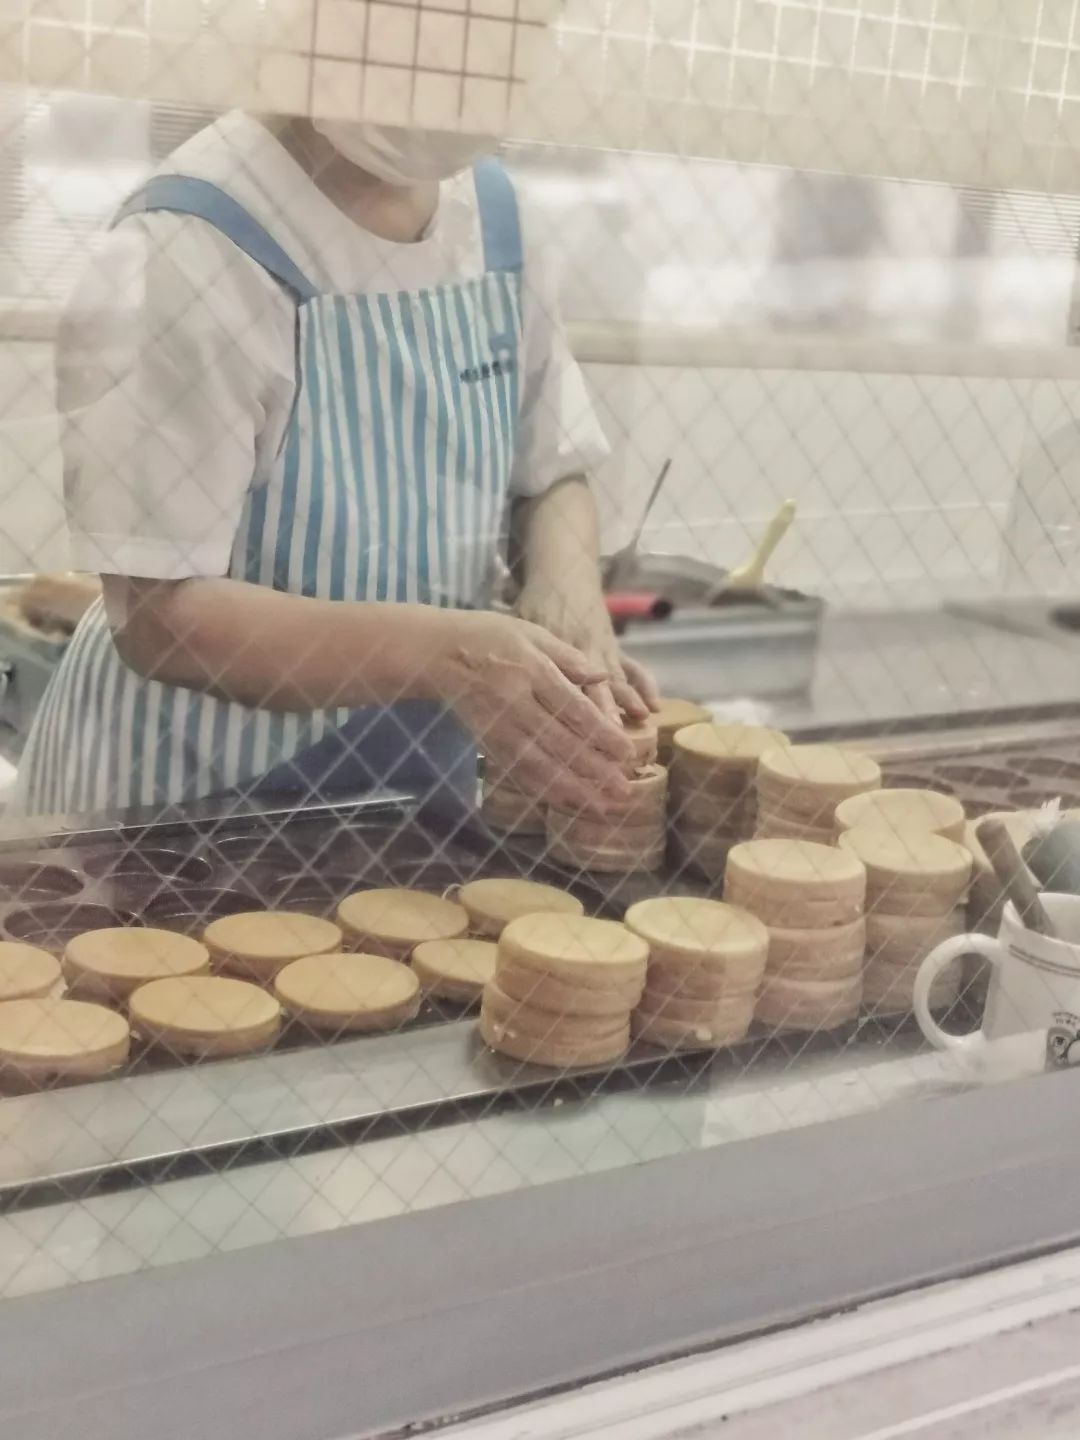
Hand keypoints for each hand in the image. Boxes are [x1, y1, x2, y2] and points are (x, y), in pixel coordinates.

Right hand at [430, 610, 634, 814]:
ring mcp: (500, 727)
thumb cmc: (490, 636)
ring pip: (539, 764)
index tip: (626, 752)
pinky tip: (566, 803)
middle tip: (623, 790)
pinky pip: (518, 771)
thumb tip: (602, 678)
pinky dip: (543, 790)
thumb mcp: (532, 633)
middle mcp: (517, 703)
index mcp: (532, 671)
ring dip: (572, 789)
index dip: (600, 734)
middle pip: (560, 743)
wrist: (437, 652)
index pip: (573, 709)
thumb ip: (569, 657)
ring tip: (601, 807)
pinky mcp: (488, 743)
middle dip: (593, 770)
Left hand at [515, 584, 659, 725]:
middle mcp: (585, 652)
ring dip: (627, 703)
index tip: (575, 736)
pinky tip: (654, 707)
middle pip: (596, 689)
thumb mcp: (522, 624)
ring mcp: (604, 651)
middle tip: (611, 738)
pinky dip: (646, 686)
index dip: (571, 711)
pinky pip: (634, 668)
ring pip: (617, 681)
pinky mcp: (616, 649)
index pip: (566, 686)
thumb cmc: (536, 602)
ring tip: (639, 725)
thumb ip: (519, 653)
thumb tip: (501, 689)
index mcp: (560, 648)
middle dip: (604, 715)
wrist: (565, 573)